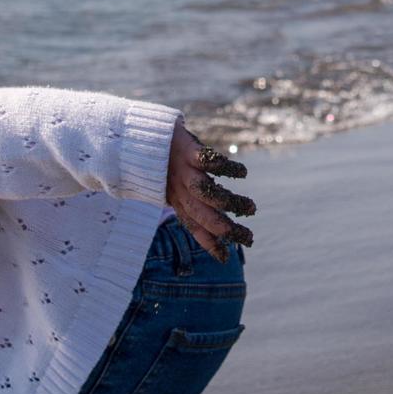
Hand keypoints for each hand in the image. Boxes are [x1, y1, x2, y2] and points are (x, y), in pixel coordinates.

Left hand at [165, 126, 253, 256]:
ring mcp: (184, 170)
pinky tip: (243, 174)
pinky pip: (207, 161)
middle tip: (249, 238)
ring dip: (229, 203)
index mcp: (176, 200)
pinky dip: (225, 168)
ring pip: (206, 193)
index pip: (193, 226)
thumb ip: (196, 207)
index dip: (208, 243)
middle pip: (203, 215)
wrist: (141, 134)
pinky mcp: (188, 151)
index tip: (225, 259)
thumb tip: (220, 231)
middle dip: (226, 230)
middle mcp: (179, 189)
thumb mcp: (174, 189)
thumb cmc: (164, 164)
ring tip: (251, 208)